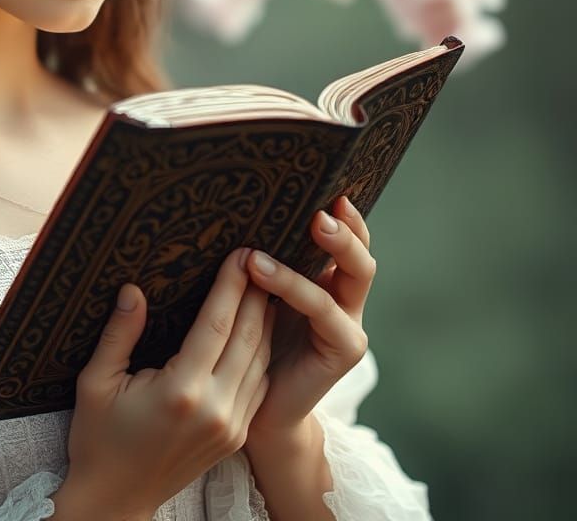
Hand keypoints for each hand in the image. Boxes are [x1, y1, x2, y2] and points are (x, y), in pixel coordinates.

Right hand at [61, 247, 274, 519]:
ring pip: (260, 361)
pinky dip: (265, 352)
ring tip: (267, 283)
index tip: (239, 254)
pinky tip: (262, 327)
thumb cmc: (98, 437)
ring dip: (266, 320)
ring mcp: (230, 426)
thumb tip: (134, 289)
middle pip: (248, 338)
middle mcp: (214, 409)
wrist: (116, 499)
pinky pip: (259, 385)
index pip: (215, 325)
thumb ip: (119, 334)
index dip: (230, 286)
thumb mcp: (96, 382)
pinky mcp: (235, 437)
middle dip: (256, 294)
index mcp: (180, 391)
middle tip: (260, 256)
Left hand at [242, 195, 374, 443]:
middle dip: (347, 225)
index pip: (345, 234)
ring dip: (328, 247)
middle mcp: (344, 296)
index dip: (342, 210)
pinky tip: (259, 269)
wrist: (254, 411)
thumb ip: (255, 255)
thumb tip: (229, 202)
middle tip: (324, 205)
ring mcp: (348, 321)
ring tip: (299, 223)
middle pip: (360, 250)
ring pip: (354, 274)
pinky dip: (294, 284)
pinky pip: (323, 309)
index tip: (328, 176)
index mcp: (325, 277)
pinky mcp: (343, 348)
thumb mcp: (252, 291)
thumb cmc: (244, 342)